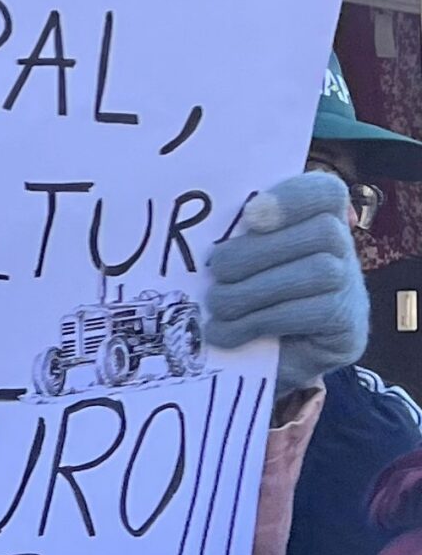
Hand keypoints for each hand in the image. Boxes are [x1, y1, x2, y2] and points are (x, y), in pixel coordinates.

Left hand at [205, 172, 368, 395]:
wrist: (259, 363)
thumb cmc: (240, 300)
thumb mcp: (234, 263)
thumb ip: (231, 238)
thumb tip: (201, 230)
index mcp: (316, 221)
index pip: (326, 192)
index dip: (292, 199)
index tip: (250, 216)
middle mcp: (344, 249)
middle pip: (322, 232)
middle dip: (258, 253)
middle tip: (216, 271)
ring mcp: (352, 289)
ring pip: (318, 272)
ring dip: (254, 291)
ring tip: (217, 305)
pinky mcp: (349, 328)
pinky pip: (314, 313)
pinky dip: (261, 321)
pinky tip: (227, 332)